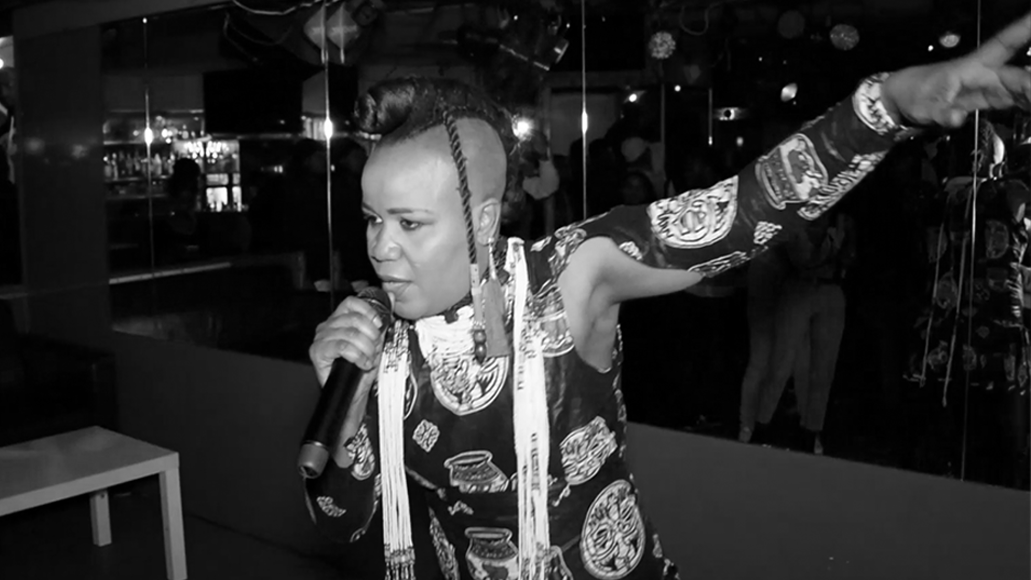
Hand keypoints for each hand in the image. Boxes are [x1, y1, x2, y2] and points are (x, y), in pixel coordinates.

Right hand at [309, 295, 385, 386]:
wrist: (354, 391)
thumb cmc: (361, 367)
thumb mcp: (375, 340)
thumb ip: (381, 318)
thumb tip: (390, 298)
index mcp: (339, 319)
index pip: (351, 303)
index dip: (368, 312)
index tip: (378, 324)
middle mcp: (328, 326)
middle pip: (354, 319)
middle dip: (371, 335)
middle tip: (374, 348)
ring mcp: (321, 338)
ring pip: (351, 334)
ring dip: (366, 349)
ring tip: (368, 358)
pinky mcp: (318, 352)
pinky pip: (343, 347)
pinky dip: (358, 356)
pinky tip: (361, 363)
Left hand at [883, 13, 1030, 127]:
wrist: (900, 102)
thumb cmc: (912, 94)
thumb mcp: (924, 106)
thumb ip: (942, 113)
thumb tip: (958, 118)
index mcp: (971, 66)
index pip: (1004, 43)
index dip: (1024, 29)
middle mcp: (984, 73)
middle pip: (1018, 73)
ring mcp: (986, 86)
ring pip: (1018, 86)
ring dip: (1030, 93)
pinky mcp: (985, 99)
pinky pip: (1012, 99)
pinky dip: (1025, 103)